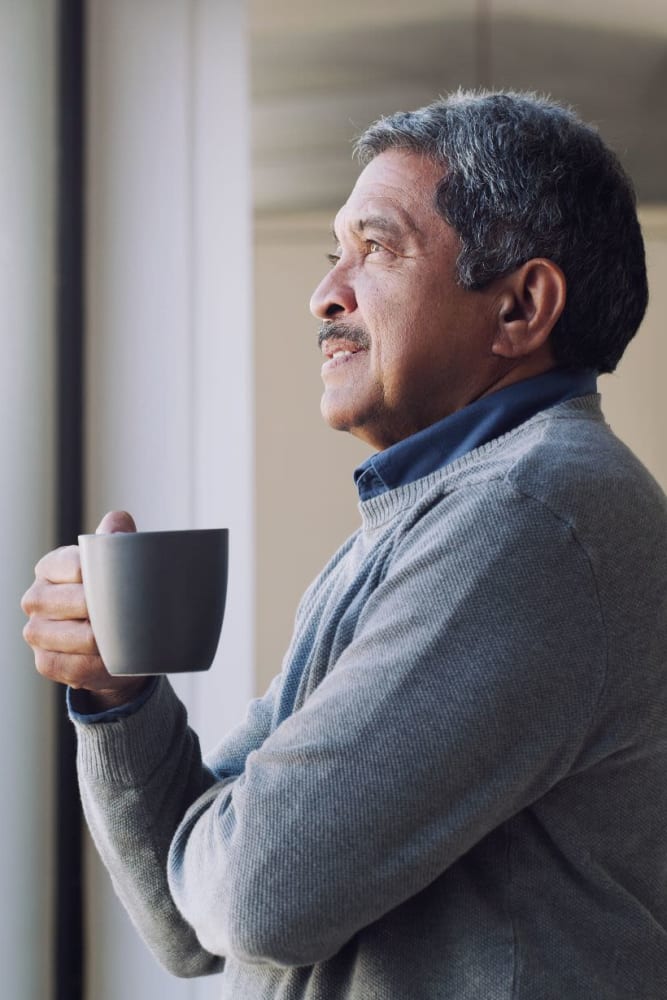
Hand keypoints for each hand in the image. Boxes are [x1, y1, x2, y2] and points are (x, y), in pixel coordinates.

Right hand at [21, 510, 147, 708]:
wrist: (113, 644)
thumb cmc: (114, 597)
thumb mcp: (117, 566)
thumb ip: (117, 540)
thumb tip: (118, 521)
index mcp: (51, 566)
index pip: (78, 566)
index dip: (105, 578)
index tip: (127, 585)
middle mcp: (36, 597)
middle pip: (79, 603)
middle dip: (110, 611)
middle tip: (134, 614)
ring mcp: (36, 632)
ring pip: (78, 637)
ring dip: (108, 642)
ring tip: (127, 638)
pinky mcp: (44, 662)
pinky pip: (75, 666)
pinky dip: (99, 667)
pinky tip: (111, 660)